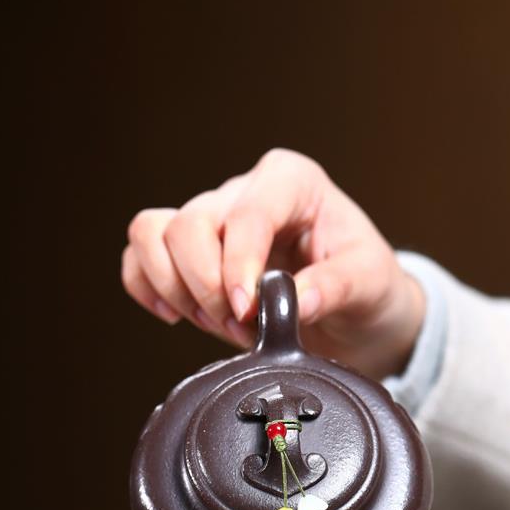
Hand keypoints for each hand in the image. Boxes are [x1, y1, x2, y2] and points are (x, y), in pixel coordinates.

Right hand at [122, 148, 425, 378]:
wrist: (355, 307)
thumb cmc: (365, 283)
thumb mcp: (369, 282)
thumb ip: (335, 287)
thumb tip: (294, 301)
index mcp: (292, 183)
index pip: (247, 213)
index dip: (238, 265)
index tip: (247, 310)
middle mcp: (244, 192)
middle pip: (189, 224)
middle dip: (206, 286)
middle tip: (241, 326)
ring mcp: (211, 218)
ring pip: (152, 233)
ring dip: (175, 289)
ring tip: (218, 323)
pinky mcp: (188, 250)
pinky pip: (140, 255)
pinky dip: (146, 287)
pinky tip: (176, 315)